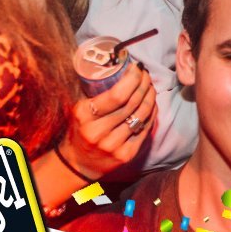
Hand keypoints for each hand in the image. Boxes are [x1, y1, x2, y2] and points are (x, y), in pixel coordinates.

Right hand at [61, 61, 155, 180]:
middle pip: (132, 103)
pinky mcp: (126, 155)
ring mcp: (114, 145)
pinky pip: (145, 128)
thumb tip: (124, 69)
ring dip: (150, 96)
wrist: (78, 163)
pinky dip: (151, 113)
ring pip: (141, 114)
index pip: (117, 95)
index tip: (137, 68)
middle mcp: (98, 132)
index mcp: (84, 116)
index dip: (132, 79)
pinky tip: (152, 103)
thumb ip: (98, 93)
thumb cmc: (81, 129)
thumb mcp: (81, 110)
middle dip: (144, 84)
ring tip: (150, 86)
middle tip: (146, 74)